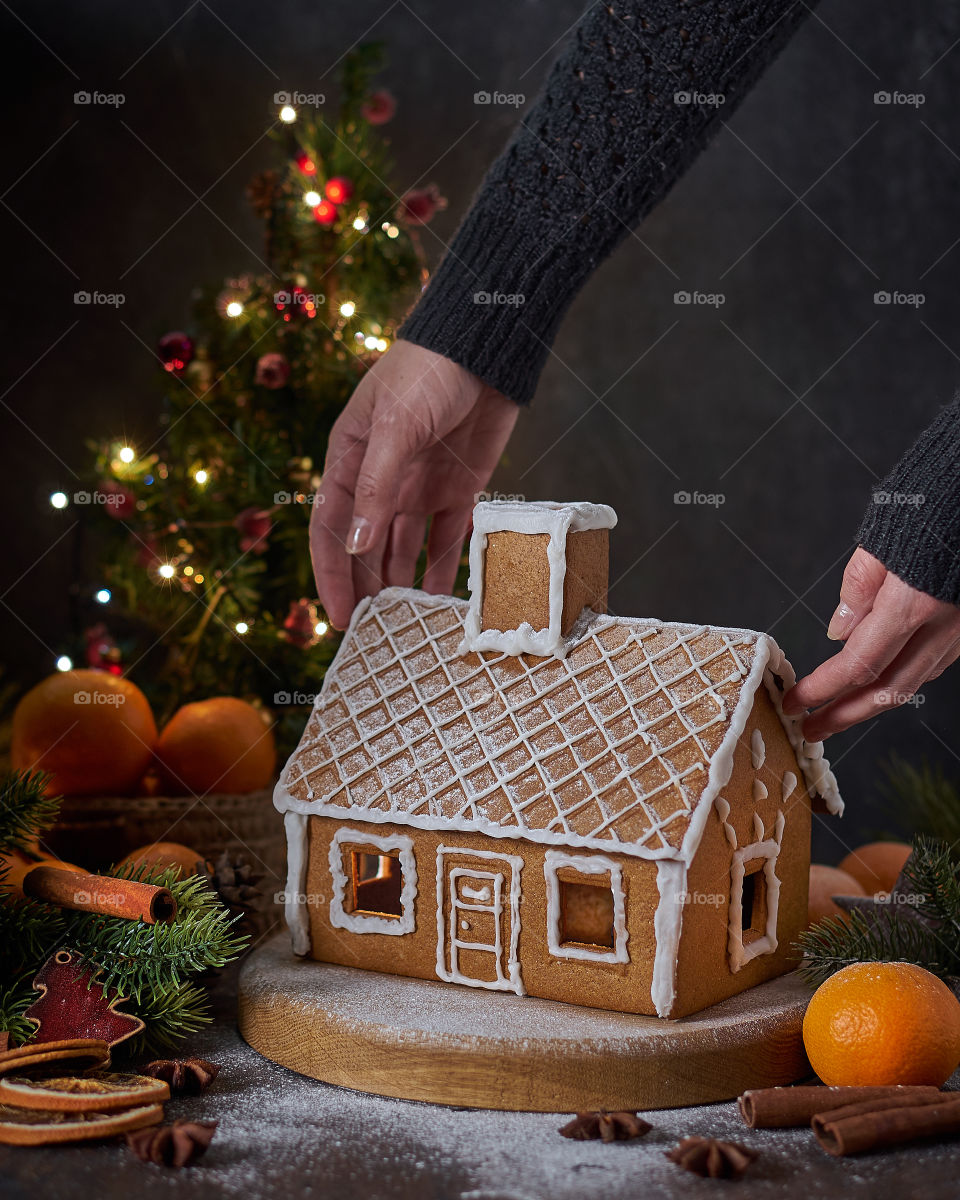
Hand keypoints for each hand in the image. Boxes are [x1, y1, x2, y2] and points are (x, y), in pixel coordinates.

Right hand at [311, 339, 517, 629]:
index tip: (339, 619)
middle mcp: (380, 481)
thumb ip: (375, 488)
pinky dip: (445, 569)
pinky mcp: (459, 489)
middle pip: (366, 548)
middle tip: (372, 635)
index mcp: (349, 462)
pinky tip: (444, 600)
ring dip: (401, 584)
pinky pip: (447, 540)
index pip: (331, 529)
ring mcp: (419, 487)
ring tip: (405, 625)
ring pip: (403, 549)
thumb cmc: (427, 372)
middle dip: (365, 590)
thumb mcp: (394, 427)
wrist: (485, 347)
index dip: (332, 576)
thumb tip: (356, 548)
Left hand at [782, 547, 959, 739]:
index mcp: (913, 604)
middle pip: (887, 689)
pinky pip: (931, 666)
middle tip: (809, 729)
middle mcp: (942, 625)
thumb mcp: (879, 542)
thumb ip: (857, 589)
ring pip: (912, 683)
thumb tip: (838, 632)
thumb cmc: (932, 507)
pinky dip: (899, 682)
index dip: (824, 689)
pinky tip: (878, 686)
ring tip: (836, 715)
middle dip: (844, 716)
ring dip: (870, 705)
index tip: (795, 702)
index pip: (860, 663)